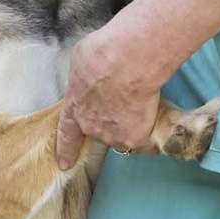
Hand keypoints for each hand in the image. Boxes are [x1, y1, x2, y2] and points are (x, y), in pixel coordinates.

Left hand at [55, 24, 164, 169]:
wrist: (128, 64)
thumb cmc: (102, 54)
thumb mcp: (80, 60)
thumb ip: (84, 77)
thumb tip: (90, 77)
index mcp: (74, 108)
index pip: (67, 134)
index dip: (66, 149)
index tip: (64, 164)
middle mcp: (91, 127)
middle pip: (100, 131)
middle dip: (109, 119)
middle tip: (123, 98)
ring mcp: (114, 136)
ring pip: (122, 135)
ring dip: (130, 124)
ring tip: (141, 101)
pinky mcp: (136, 138)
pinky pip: (145, 141)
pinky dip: (150, 130)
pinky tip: (155, 115)